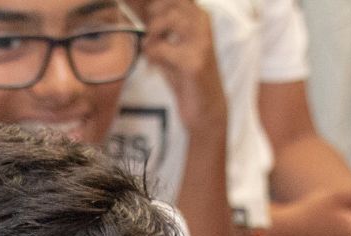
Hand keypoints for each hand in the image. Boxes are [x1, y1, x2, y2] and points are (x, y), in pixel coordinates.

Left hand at [137, 0, 227, 134]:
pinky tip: (154, 67)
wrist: (206, 109)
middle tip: (150, 37)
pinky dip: (150, 56)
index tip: (150, 19)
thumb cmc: (188, 78)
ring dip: (152, 35)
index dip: (158, 4)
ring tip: (151, 51)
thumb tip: (144, 9)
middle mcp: (204, 25)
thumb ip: (164, 28)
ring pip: (167, 19)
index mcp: (201, 18)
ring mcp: (200, 42)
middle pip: (171, 2)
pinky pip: (158, 48)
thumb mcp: (176, 46)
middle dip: (153, 18)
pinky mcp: (191, 62)